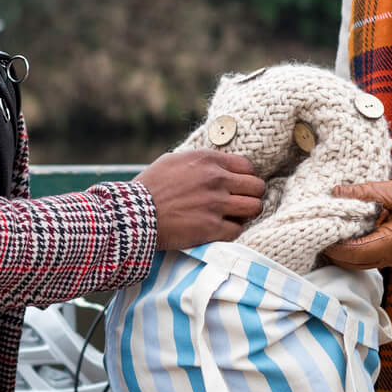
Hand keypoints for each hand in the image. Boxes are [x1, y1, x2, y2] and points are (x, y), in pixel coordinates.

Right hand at [137, 151, 266, 249]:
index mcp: (207, 160)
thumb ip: (198, 161)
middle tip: (240, 203)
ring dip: (246, 214)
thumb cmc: (149, 187)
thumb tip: (214, 164)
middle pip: (257, 186)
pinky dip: (232, 231)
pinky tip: (220, 230)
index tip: (238, 187)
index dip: (245, 178)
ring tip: (234, 217)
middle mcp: (216, 179)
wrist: (134, 214)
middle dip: (251, 195)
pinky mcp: (212, 227)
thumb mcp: (173, 161)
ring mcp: (216, 204)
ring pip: (254, 208)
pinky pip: (238, 230)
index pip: (247, 166)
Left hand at [321, 178, 391, 269]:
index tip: (317, 229)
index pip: (352, 253)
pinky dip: (355, 250)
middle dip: (333, 250)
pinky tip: (349, 232)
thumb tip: (337, 190)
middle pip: (351, 263)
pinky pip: (370, 258)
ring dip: (343, 252)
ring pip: (359, 263)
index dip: (332, 244)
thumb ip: (366, 192)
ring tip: (329, 229)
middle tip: (317, 229)